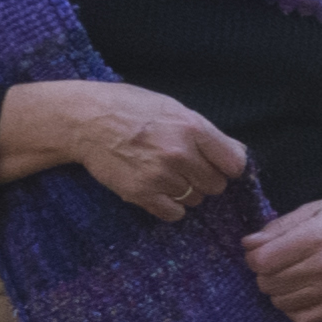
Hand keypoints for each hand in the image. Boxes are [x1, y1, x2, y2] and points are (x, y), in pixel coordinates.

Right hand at [2, 78, 249, 222]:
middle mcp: (180, 153)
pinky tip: (157, 189)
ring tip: (164, 173)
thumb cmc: (130, 109)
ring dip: (186, 191)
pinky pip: (174, 213)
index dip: (227, 166)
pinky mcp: (141, 194)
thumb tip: (236, 152)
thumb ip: (204, 132)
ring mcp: (160, 176)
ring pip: (195, 200)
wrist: (86, 120)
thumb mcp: (173, 108)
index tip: (217, 165)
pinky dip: (169, 206)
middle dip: (205, 179)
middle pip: (216, 185)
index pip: (234, 163)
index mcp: (192, 128)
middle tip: (185, 168)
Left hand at [239, 191, 321, 321]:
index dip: (254, 255)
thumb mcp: (317, 208)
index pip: (262, 261)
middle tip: (278, 261)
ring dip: (278, 290)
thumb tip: (248, 244)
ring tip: (290, 274)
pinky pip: (302, 318)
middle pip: (268, 283)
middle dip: (264, 272)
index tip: (262, 249)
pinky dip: (294, 307)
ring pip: (281, 302)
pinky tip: (301, 291)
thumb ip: (280, 226)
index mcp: (316, 237)